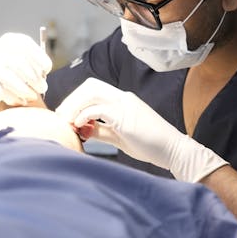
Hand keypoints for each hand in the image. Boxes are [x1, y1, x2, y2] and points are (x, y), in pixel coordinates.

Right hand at [0, 33, 52, 105]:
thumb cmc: (11, 68)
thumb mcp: (23, 59)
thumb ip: (34, 65)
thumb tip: (42, 78)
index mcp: (10, 40)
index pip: (26, 46)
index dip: (40, 59)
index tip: (46, 70)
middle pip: (19, 63)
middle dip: (35, 79)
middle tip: (43, 88)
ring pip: (10, 78)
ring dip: (25, 90)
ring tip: (32, 97)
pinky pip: (1, 91)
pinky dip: (14, 98)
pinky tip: (20, 101)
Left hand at [55, 78, 227, 181]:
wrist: (174, 150)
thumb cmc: (151, 145)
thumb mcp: (120, 137)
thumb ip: (101, 131)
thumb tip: (82, 130)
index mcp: (123, 100)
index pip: (94, 89)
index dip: (77, 99)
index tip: (68, 115)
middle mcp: (123, 98)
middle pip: (90, 86)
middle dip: (72, 99)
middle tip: (62, 117)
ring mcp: (125, 105)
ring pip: (92, 93)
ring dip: (75, 106)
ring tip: (67, 121)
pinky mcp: (126, 117)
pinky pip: (98, 109)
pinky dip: (85, 115)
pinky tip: (79, 126)